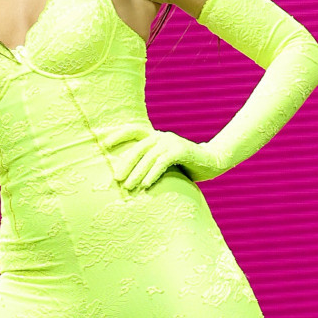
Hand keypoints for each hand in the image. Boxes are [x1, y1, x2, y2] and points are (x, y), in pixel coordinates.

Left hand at [105, 129, 222, 188]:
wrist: (213, 162)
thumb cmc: (185, 165)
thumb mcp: (164, 162)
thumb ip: (150, 162)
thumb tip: (126, 175)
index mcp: (155, 136)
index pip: (133, 130)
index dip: (118, 135)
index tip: (104, 144)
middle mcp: (161, 136)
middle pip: (138, 148)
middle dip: (125, 164)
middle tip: (116, 179)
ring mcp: (171, 142)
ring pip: (148, 157)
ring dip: (136, 173)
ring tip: (128, 187)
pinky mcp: (181, 151)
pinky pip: (162, 163)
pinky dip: (152, 174)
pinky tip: (145, 185)